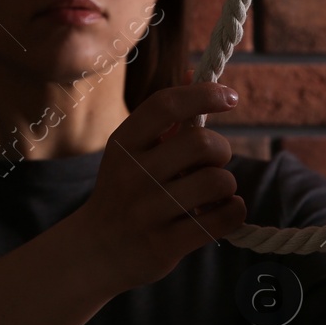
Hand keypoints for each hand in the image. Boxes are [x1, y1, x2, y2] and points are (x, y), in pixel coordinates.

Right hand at [75, 75, 246, 292]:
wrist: (93, 252)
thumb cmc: (123, 193)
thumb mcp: (130, 152)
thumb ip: (164, 118)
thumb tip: (196, 72)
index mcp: (123, 144)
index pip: (165, 104)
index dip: (204, 93)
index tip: (230, 96)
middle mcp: (133, 175)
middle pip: (202, 143)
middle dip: (221, 149)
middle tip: (215, 161)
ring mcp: (148, 211)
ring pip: (217, 182)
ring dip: (226, 185)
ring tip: (214, 192)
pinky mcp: (165, 244)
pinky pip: (222, 219)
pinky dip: (232, 211)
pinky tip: (222, 211)